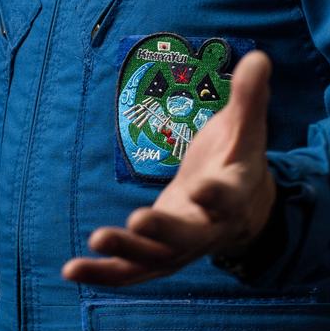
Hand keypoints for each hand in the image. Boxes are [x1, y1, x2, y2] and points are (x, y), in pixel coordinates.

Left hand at [62, 48, 276, 286]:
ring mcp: (181, 249)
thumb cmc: (237, 160)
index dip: (217, 196)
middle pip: (186, 238)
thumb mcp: (246, 129)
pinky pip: (131, 272)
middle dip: (162, 231)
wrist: (245, 211)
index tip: (204, 189)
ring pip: (154, 261)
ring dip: (124, 256)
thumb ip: (248, 97)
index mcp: (233, 195)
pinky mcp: (157, 256)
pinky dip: (104, 274)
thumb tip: (258, 57)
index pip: (228, 197)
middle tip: (137, 220)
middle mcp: (208, 229)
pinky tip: (71, 270)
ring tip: (94, 242)